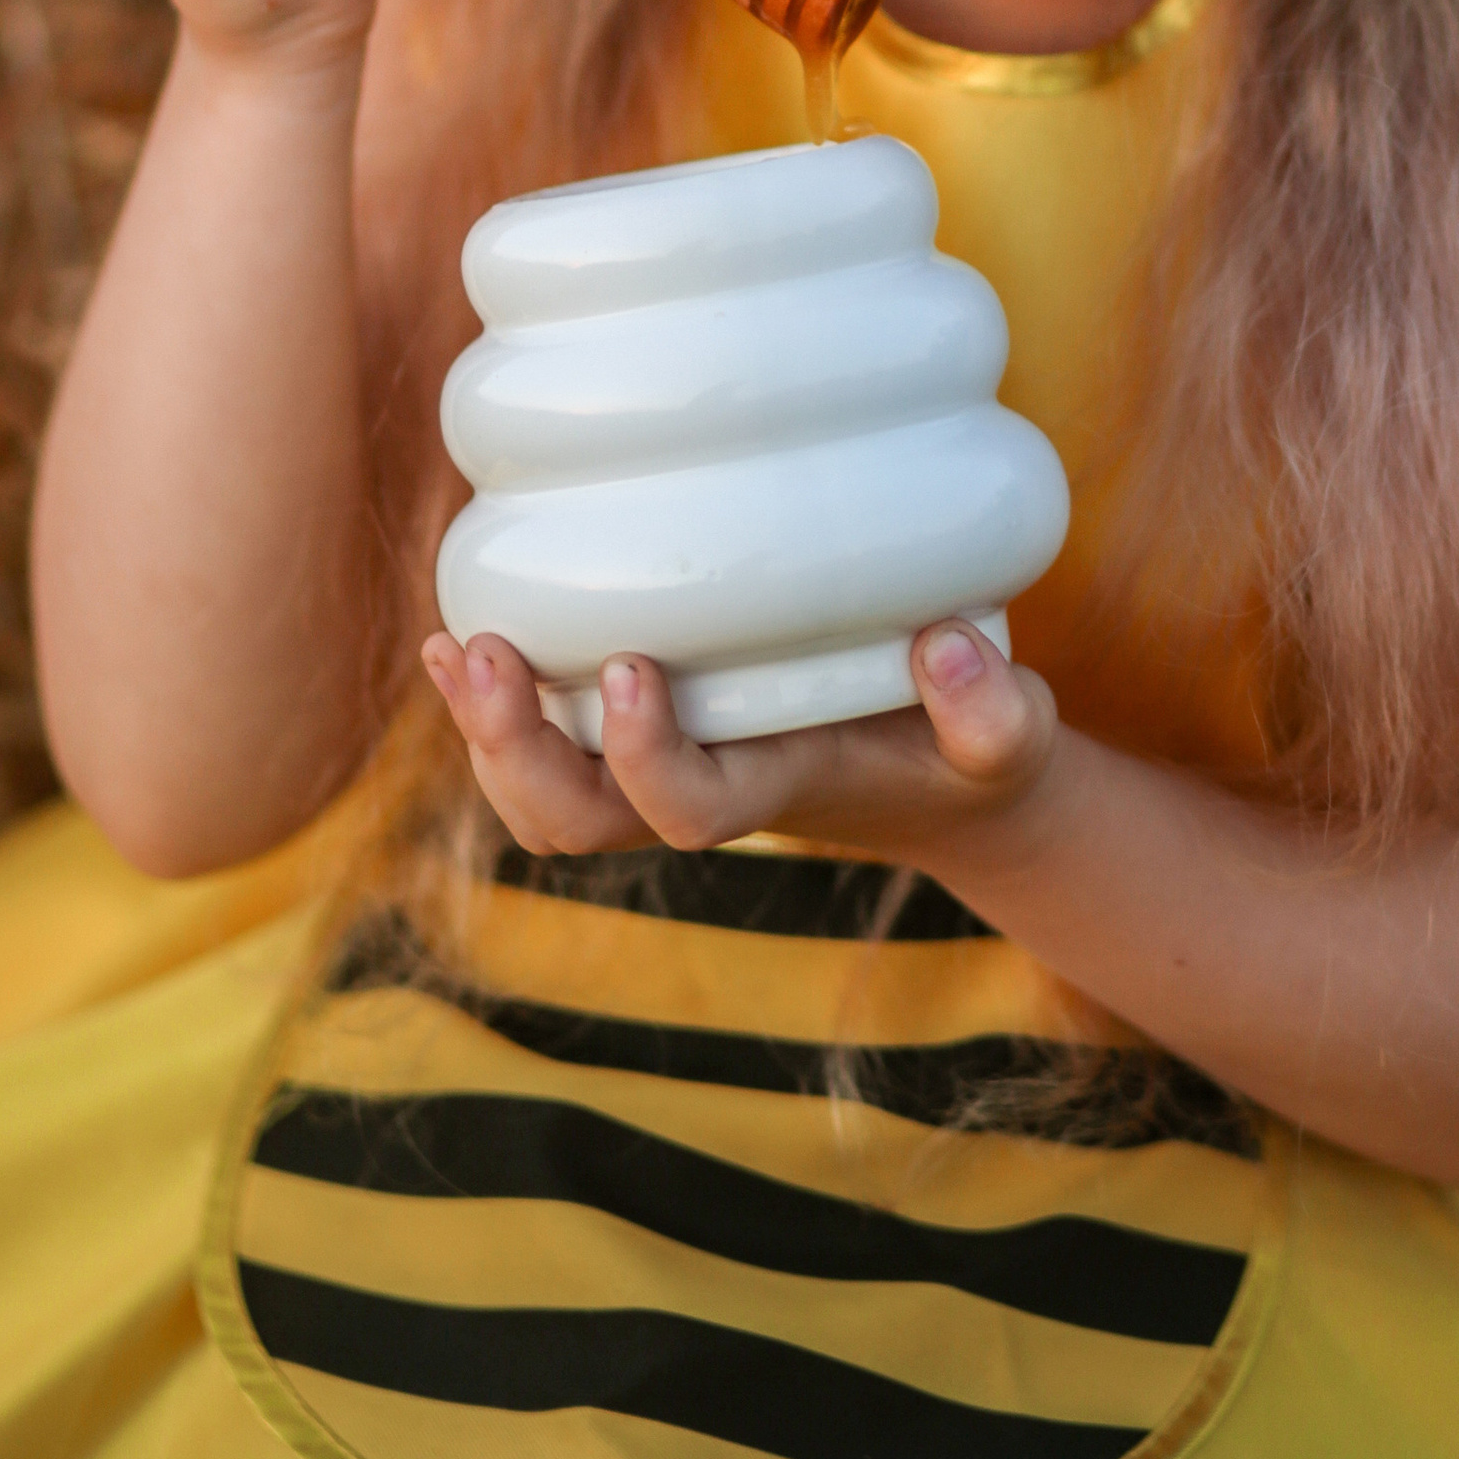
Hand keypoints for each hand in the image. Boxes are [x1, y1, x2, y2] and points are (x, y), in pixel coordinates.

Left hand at [421, 619, 1059, 871]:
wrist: (931, 784)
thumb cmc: (962, 748)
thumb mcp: (1007, 742)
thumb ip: (996, 709)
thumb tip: (945, 645)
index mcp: (775, 793)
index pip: (689, 812)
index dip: (645, 758)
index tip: (631, 669)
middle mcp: (700, 791)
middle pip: (578, 820)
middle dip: (518, 751)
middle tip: (488, 655)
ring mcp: (661, 768)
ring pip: (542, 799)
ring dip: (486, 735)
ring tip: (458, 646)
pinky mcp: (642, 732)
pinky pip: (543, 743)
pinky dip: (488, 704)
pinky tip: (452, 638)